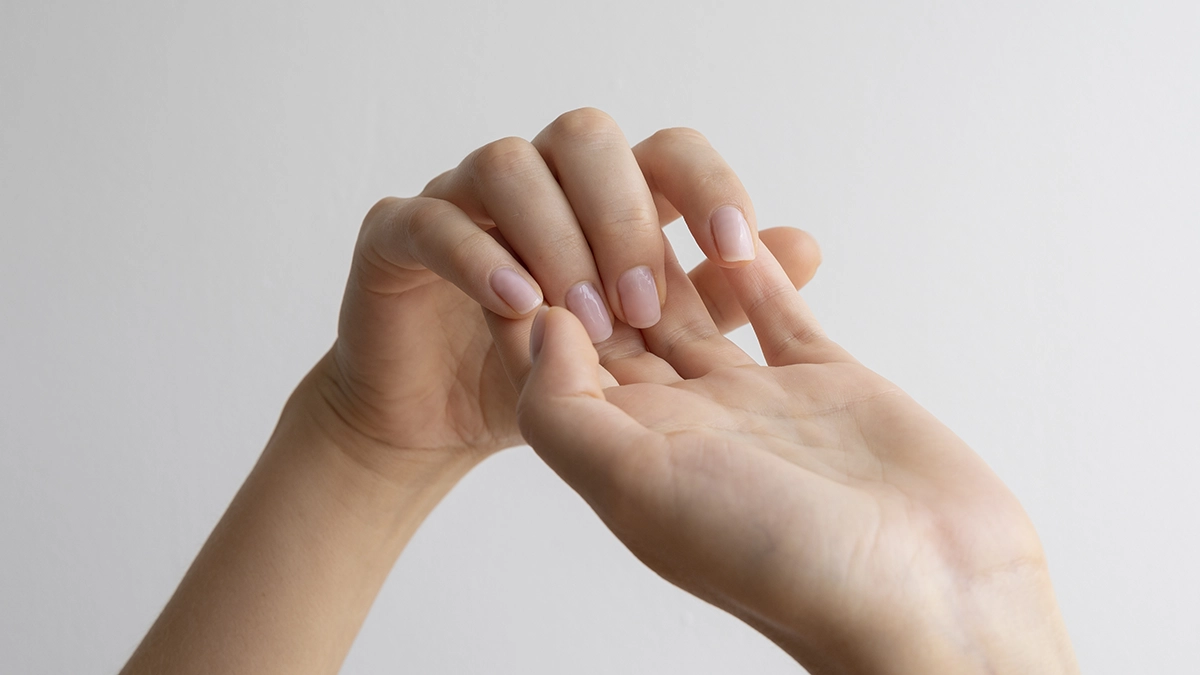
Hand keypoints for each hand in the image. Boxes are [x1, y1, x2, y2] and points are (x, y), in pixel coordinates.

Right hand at [304, 108, 820, 474]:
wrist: (442, 419)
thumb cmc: (544, 371)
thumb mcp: (641, 350)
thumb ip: (713, 298)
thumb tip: (802, 248)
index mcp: (600, 197)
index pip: (664, 152)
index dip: (706, 184)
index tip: (736, 245)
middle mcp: (537, 181)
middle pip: (586, 139)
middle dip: (624, 218)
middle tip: (645, 305)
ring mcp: (464, 197)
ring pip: (512, 165)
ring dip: (556, 239)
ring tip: (582, 321)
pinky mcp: (399, 232)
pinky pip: (434, 218)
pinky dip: (479, 257)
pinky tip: (519, 307)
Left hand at [487, 240, 1077, 672]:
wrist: (925, 594)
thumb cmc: (780, 562)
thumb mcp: (637, 489)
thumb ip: (568, 410)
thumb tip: (536, 325)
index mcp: (631, 457)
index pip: (559, 368)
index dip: (533, 305)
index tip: (511, 237)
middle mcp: (688, 428)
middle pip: (622, 332)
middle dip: (593, 267)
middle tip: (573, 194)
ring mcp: (758, 405)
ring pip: (698, 312)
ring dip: (668, 259)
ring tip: (642, 191)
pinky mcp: (827, 385)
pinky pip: (779, 312)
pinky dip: (754, 269)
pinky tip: (728, 226)